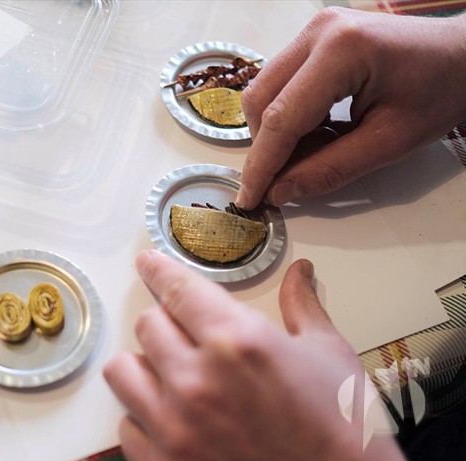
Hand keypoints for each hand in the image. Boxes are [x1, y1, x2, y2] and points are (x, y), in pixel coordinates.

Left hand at [104, 251, 414, 460]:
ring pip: (123, 370)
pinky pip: (126, 426)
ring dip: (145, 366)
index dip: (159, 270)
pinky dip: (143, 418)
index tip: (149, 264)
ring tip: (173, 375)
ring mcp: (176, 428)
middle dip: (167, 323)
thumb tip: (299, 272)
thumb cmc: (343, 430)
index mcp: (236, 341)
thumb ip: (302, 305)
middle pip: (147, 325)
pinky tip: (172, 418)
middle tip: (188, 337)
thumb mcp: (328, 354)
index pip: (177, 288)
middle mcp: (197, 380)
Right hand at [236, 7, 465, 208]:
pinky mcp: (315, 37)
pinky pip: (281, 81)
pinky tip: (314, 133)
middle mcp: (319, 32)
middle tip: (277, 183)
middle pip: (261, 98)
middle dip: (265, 147)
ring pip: (265, 89)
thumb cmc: (441, 90)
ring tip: (307, 155)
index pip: (283, 117)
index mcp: (343, 51)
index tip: (249, 198)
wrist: (465, 54)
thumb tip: (281, 191)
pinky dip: (288, 114)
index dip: (262, 163)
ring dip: (275, 131)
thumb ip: (331, 169)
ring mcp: (314, 30)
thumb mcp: (390, 141)